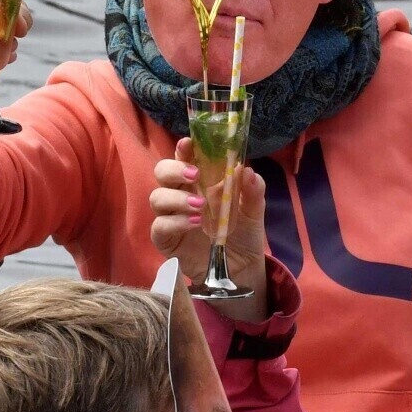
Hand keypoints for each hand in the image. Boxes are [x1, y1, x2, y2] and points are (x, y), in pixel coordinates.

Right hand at [148, 139, 266, 295]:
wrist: (241, 268)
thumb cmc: (242, 233)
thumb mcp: (253, 210)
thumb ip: (253, 191)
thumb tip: (247, 171)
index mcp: (199, 181)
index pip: (184, 158)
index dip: (182, 148)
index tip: (188, 143)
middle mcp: (180, 195)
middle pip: (162, 173)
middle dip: (173, 170)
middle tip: (194, 174)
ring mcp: (171, 217)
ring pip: (157, 198)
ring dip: (176, 198)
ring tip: (200, 206)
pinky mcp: (166, 240)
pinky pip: (159, 227)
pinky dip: (175, 222)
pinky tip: (194, 223)